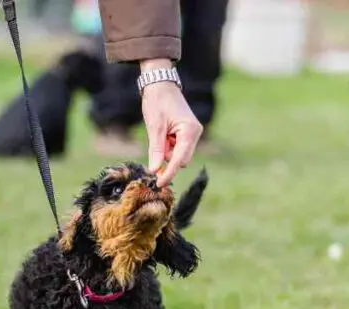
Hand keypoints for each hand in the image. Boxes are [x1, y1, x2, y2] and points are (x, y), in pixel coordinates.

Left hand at [140, 59, 203, 186]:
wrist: (160, 84)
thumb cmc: (157, 101)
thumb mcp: (154, 127)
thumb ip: (156, 150)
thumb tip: (155, 170)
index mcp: (190, 131)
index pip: (180, 160)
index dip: (169, 173)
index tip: (159, 184)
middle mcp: (195, 133)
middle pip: (181, 159)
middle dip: (167, 160)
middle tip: (154, 151)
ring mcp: (192, 133)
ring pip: (178, 154)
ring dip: (166, 152)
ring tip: (159, 134)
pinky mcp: (186, 133)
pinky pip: (177, 147)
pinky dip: (167, 146)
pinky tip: (162, 134)